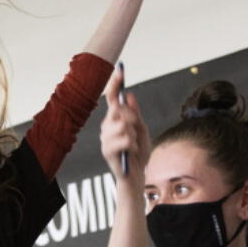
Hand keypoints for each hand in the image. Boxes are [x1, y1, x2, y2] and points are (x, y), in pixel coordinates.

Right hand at [100, 67, 150, 184]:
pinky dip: (133, 145)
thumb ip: (135, 114)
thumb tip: (129, 95)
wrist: (137, 175)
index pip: (112, 98)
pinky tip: (132, 152)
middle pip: (117, 110)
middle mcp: (106, 127)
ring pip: (123, 125)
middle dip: (131, 117)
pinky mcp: (107, 151)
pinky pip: (124, 139)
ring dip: (134, 134)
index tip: (119, 71)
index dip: (115, 85)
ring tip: (134, 145)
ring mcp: (105, 138)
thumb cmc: (139, 153)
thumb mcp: (142, 130)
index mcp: (114, 120)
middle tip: (136, 128)